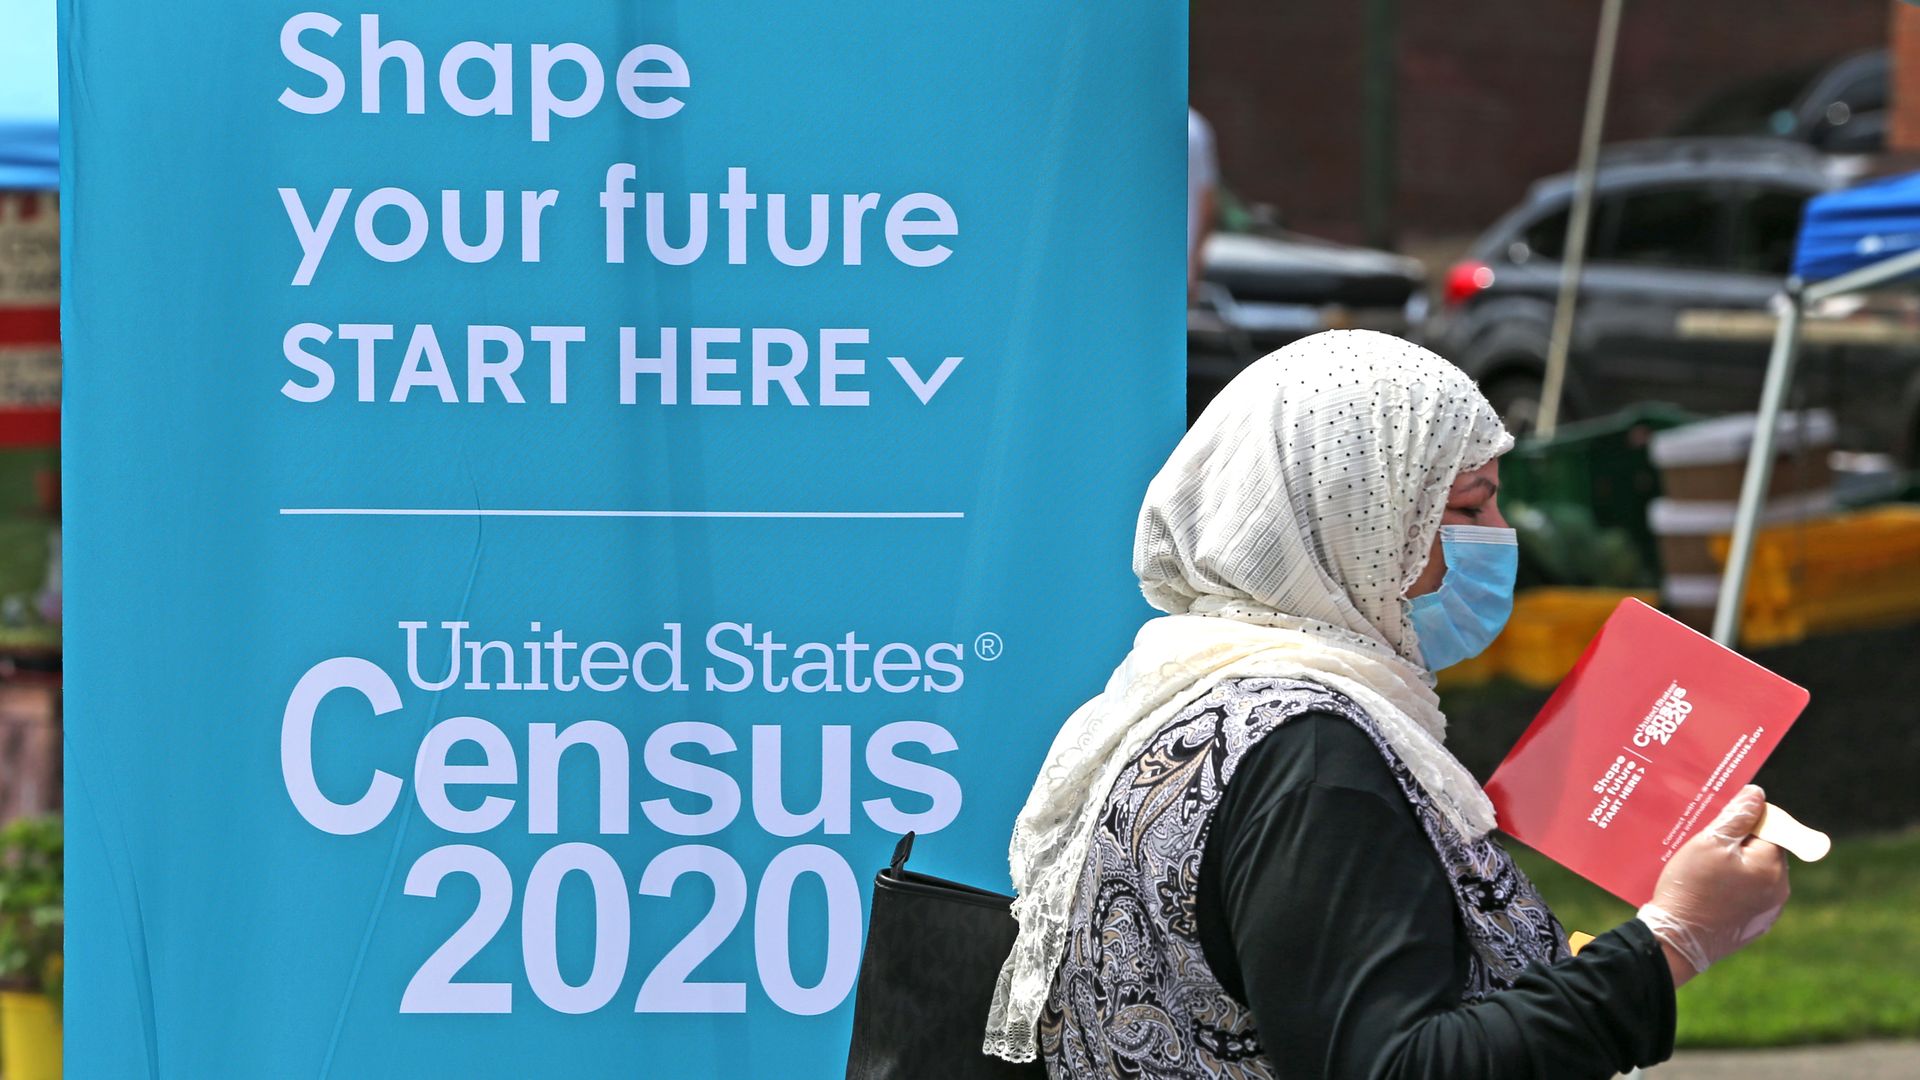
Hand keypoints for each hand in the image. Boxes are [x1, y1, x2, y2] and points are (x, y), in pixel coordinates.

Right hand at [1636, 785, 1790, 987]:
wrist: (1677, 940)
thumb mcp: (1709, 842)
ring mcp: (1769, 912)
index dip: (1744, 824)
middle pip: (1765, 852)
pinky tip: (1710, 893)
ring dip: (1737, 868)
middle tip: (1707, 849)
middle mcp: (1779, 890)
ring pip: (1757, 875)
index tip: (1718, 829)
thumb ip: (1737, 816)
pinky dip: (1734, 890)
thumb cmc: (1691, 887)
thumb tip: (1758, 794)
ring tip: (1705, 872)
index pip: (1770, 828)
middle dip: (1740, 846)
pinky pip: (1750, 897)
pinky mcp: (1756, 926)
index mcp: (1772, 865)